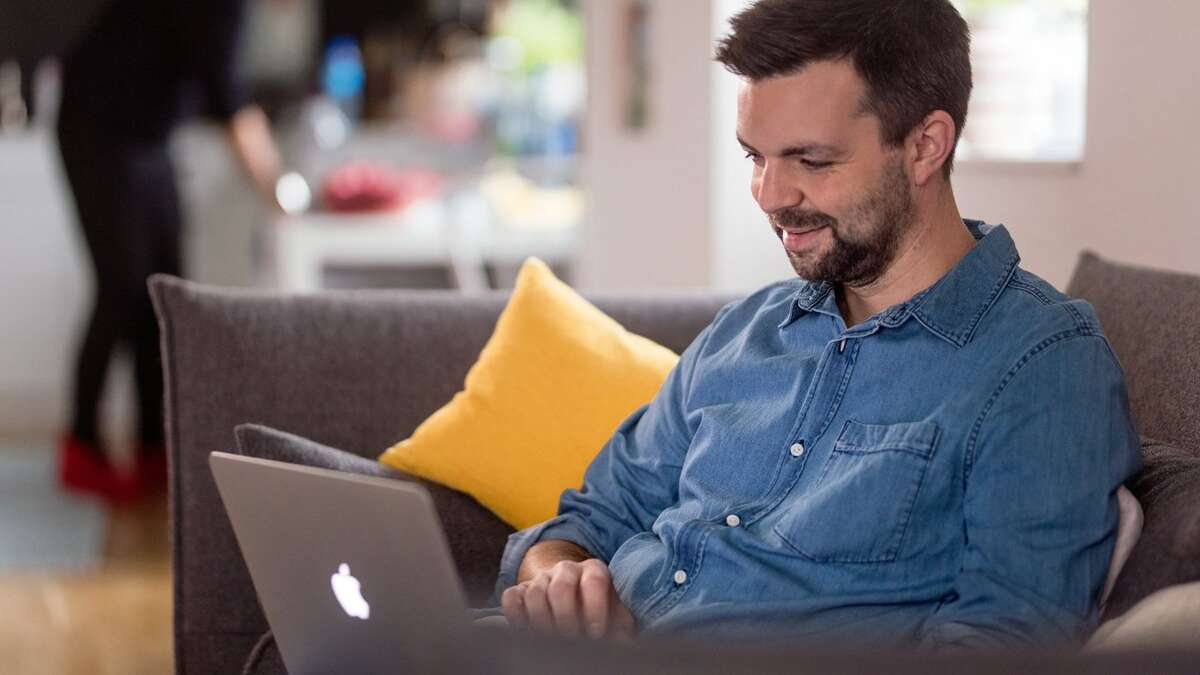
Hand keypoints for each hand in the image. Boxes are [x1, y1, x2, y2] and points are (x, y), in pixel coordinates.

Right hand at [501, 558, 635, 640]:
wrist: (573, 601)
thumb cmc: (600, 616)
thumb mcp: (617, 620)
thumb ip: (622, 631)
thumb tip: (625, 650)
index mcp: (594, 570)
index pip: (595, 580)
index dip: (595, 607)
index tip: (596, 634)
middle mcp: (567, 569)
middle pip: (561, 585)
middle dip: (566, 617)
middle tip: (571, 641)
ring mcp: (541, 578)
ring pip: (535, 592)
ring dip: (542, 622)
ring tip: (551, 642)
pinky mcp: (520, 589)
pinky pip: (511, 597)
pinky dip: (516, 616)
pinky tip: (526, 632)